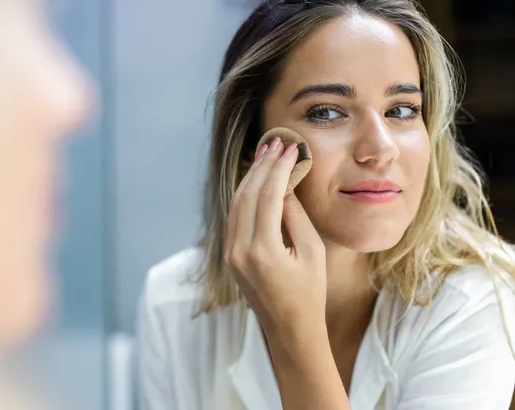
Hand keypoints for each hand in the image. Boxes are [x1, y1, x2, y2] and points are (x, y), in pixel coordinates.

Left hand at [224, 137, 326, 334]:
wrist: (289, 329)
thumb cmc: (309, 292)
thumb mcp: (311, 251)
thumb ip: (294, 215)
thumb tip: (283, 184)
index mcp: (263, 251)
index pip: (267, 196)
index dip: (278, 168)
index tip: (289, 148)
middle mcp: (240, 251)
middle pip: (247, 195)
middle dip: (262, 166)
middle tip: (275, 142)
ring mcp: (231, 254)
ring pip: (236, 204)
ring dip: (250, 177)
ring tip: (265, 153)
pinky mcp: (230, 256)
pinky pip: (235, 217)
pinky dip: (244, 195)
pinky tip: (254, 179)